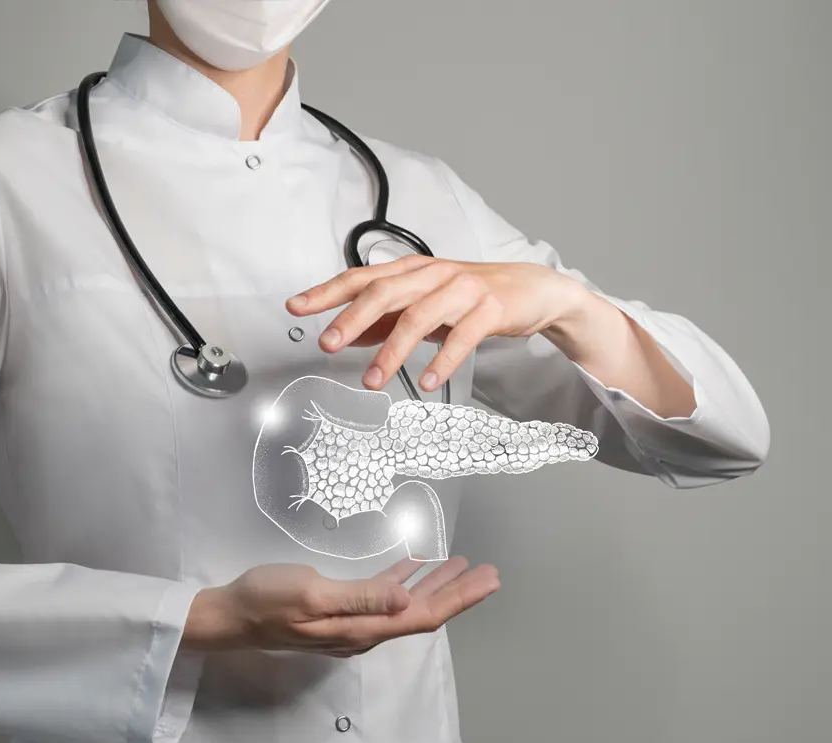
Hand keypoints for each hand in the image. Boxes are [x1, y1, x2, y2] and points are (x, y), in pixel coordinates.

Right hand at [182, 557, 499, 656]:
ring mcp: (352, 623)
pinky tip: (412, 567)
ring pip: (406, 605)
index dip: (459, 598)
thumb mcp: (314, 592)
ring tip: (460, 565)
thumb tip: (407, 599)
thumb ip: (362, 597)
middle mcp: (364, 630)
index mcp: (363, 627)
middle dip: (458, 592)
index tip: (488, 580)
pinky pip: (383, 597)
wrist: (231, 616)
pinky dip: (403, 581)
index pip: (423, 615)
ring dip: (434, 585)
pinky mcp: (339, 611)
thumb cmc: (267, 600)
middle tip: (489, 571)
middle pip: (422, 612)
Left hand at [285, 255, 593, 392]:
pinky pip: (462, 337)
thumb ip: (386, 318)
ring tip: (372, 380)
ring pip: (419, 316)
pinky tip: (425, 382)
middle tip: (327, 343)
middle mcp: (434, 274)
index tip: (297, 306)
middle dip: (351, 318)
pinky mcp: (491, 308)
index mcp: (412, 270)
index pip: (361, 278)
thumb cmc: (473, 295)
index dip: (327, 292)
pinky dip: (442, 361)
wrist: (534, 289)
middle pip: (384, 292)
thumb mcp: (424, 303)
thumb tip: (347, 333)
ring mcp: (463, 289)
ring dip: (392, 351)